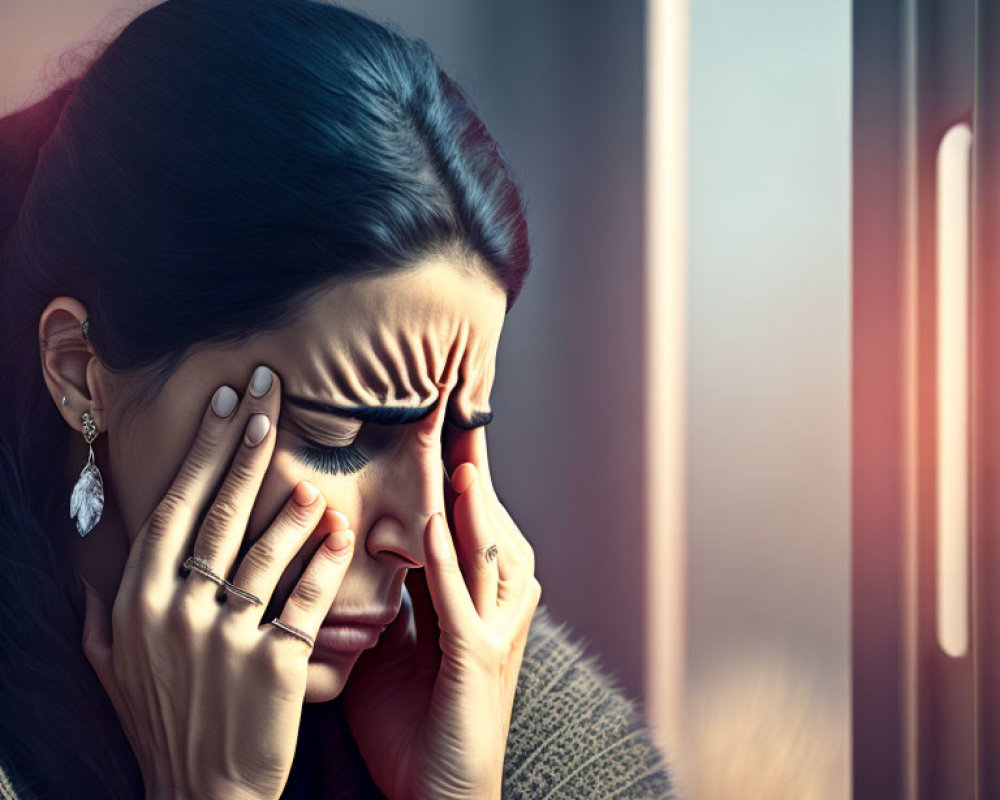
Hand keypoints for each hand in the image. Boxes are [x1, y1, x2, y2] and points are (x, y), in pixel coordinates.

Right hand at [79, 366, 356, 799]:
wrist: (202, 795)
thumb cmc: (162, 725)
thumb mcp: (112, 669)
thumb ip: (100, 613)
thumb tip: (91, 566)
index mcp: (138, 603)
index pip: (172, 509)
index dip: (203, 453)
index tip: (226, 404)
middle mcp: (176, 612)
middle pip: (216, 514)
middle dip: (244, 447)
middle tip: (271, 396)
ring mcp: (223, 639)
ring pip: (261, 553)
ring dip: (288, 504)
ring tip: (310, 471)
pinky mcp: (272, 666)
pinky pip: (305, 601)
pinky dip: (323, 562)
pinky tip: (341, 530)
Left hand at [341, 423, 541, 799]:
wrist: (438, 798)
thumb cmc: (415, 726)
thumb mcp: (396, 647)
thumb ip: (392, 596)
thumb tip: (359, 550)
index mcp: (474, 602)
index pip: (465, 522)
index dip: (456, 472)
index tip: (439, 421)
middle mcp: (495, 608)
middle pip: (487, 522)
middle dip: (472, 466)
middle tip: (454, 407)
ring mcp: (493, 632)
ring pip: (486, 548)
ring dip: (470, 497)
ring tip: (454, 444)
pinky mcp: (477, 661)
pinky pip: (461, 599)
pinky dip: (450, 556)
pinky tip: (436, 520)